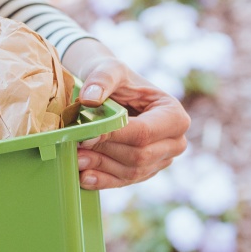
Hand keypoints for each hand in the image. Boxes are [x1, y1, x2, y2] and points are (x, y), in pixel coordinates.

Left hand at [63, 40, 191, 189]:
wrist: (113, 93)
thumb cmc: (116, 79)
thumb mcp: (110, 69)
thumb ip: (102, 79)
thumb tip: (90, 98)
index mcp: (174, 115)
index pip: (144, 133)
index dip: (115, 136)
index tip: (86, 135)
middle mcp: (175, 142)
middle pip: (139, 156)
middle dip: (105, 153)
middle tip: (76, 147)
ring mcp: (161, 160)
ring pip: (131, 172)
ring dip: (101, 167)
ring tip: (75, 159)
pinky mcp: (145, 172)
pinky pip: (125, 181)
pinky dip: (103, 180)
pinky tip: (84, 177)